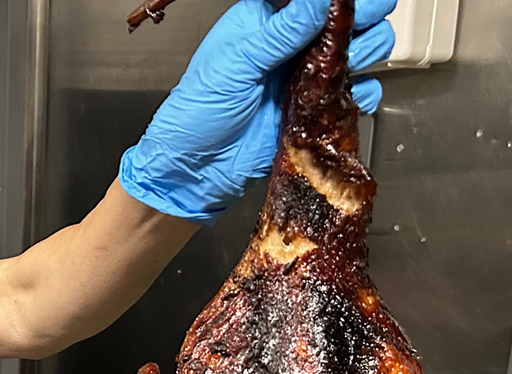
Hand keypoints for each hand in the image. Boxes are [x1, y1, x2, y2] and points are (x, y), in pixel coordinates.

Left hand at [120, 0, 396, 225]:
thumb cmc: (198, 111)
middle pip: (346, 20)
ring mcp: (306, 79)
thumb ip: (282, 32)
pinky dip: (361, 95)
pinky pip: (353, 97)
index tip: (350, 0)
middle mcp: (292, 46)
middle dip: (363, 17)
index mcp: (268, 21)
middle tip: (364, 23)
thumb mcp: (237, 63)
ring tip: (352, 59)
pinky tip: (348, 97)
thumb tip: (321, 0)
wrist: (194, 169)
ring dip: (367, 50)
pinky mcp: (313, 112)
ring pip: (359, 51)